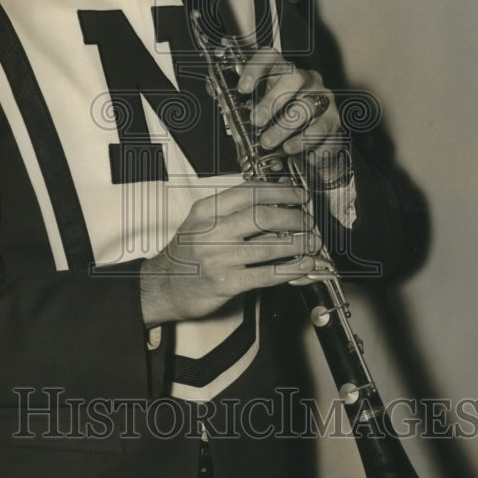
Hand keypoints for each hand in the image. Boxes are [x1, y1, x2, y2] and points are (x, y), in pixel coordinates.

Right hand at [139, 183, 321, 326]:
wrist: (164, 286)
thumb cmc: (187, 253)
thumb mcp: (201, 223)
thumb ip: (231, 211)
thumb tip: (276, 202)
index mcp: (205, 211)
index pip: (249, 192)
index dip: (281, 192)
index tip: (298, 194)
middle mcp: (211, 232)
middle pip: (264, 216)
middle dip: (294, 217)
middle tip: (308, 220)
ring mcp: (218, 258)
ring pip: (270, 245)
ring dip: (299, 243)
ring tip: (312, 241)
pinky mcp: (226, 283)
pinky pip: (267, 274)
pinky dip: (291, 268)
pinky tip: (304, 264)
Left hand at [236, 46, 344, 180]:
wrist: (316, 141)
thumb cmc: (284, 120)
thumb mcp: (263, 108)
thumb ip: (244, 104)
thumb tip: (218, 96)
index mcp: (284, 72)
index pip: (271, 57)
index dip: (255, 69)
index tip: (242, 88)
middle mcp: (307, 80)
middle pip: (294, 78)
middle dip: (272, 100)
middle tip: (257, 121)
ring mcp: (323, 99)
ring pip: (307, 107)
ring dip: (284, 127)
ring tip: (269, 142)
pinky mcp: (334, 121)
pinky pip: (321, 130)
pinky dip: (304, 143)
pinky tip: (291, 150)